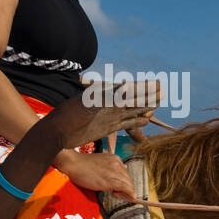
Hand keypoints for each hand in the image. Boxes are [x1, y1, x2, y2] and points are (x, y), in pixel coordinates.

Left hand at [44, 80, 161, 150]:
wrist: (56, 133)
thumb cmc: (69, 116)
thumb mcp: (88, 103)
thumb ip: (107, 95)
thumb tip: (126, 86)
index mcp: (107, 97)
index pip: (129, 91)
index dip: (144, 88)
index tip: (158, 85)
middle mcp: (111, 105)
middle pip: (133, 100)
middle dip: (147, 97)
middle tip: (162, 93)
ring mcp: (110, 116)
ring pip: (132, 111)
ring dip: (143, 108)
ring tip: (156, 105)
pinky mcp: (107, 127)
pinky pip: (126, 124)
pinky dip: (136, 122)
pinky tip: (144, 120)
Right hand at [56, 149, 135, 198]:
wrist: (73, 163)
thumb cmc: (82, 165)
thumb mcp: (100, 162)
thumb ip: (110, 168)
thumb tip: (118, 174)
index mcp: (115, 159)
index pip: (125, 173)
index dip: (124, 182)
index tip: (120, 189)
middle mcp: (117, 164)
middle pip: (128, 179)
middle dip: (127, 188)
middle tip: (119, 194)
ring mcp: (115, 172)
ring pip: (128, 184)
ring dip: (127, 192)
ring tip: (118, 195)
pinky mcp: (111, 181)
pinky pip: (125, 188)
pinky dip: (130, 194)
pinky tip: (130, 198)